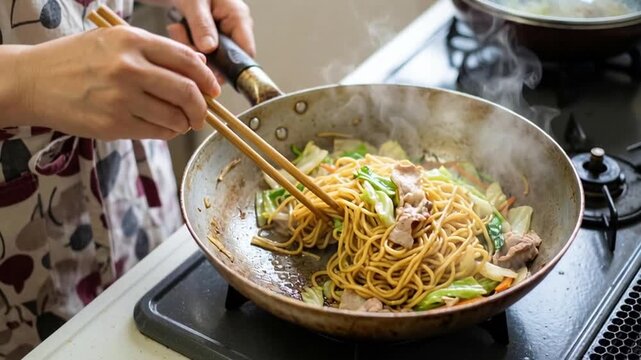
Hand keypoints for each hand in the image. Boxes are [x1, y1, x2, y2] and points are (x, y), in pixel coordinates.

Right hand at [15, 26, 219, 140]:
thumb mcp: (114, 41)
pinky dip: (167, 132)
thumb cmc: (76, 60)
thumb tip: (198, 66)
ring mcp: (120, 98)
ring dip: (184, 123)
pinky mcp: (113, 124)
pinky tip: (162, 127)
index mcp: (132, 42)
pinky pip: (156, 132)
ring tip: (180, 122)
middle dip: (202, 107)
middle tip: (202, 114)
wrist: (32, 81)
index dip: (207, 79)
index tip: (213, 90)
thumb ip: (155, 51)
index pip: (187, 60)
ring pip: (174, 117)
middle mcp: (128, 68)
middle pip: (187, 92)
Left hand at [168, 0, 254, 80]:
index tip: (207, 71)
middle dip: (202, 55)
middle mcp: (234, 28)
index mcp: (239, 18)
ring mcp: (222, 34)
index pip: (245, 53)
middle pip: (225, 59)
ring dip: (191, 48)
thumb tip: (210, 49)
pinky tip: (178, 30)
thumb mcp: (194, 2)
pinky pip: (201, 52)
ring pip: (210, 57)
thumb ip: (202, 25)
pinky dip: (187, 45)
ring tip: (177, 29)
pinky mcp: (209, 37)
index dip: (230, 67)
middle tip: (182, 38)